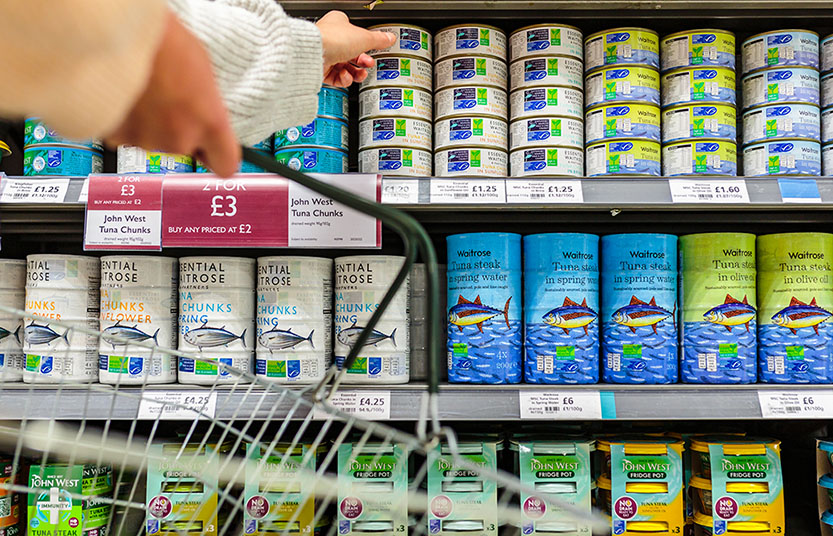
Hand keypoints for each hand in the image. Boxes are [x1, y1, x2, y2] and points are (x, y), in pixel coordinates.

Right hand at [105, 11, 239, 176]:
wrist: (113, 29)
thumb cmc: (161, 39)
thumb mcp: (202, 69)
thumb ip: (206, 105)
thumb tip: (204, 115)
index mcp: (210, 122)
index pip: (226, 165)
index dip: (217, 157)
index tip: (212, 151)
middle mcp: (180, 138)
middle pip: (183, 147)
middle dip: (176, 129)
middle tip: (166, 99)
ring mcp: (146, 140)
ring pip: (151, 141)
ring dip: (147, 123)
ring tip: (143, 90)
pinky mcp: (116, 136)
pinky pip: (123, 133)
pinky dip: (122, 119)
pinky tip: (125, 94)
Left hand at [316, 10, 395, 86]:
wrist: (314, 54)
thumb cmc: (332, 39)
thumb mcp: (364, 38)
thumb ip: (378, 40)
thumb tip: (390, 38)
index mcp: (339, 24)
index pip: (356, 34)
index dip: (367, 44)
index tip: (375, 50)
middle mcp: (331, 38)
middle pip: (352, 53)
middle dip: (362, 62)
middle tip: (368, 64)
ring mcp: (325, 54)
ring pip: (345, 67)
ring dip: (355, 73)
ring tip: (359, 74)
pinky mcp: (321, 69)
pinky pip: (336, 77)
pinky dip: (343, 79)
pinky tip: (345, 76)